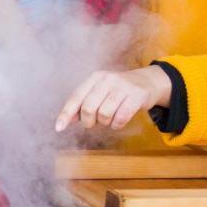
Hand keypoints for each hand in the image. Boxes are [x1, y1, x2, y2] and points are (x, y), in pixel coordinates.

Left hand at [55, 65, 171, 131]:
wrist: (148, 82)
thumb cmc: (118, 90)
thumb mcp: (99, 91)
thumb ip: (83, 103)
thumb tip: (66, 120)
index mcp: (94, 78)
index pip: (76, 97)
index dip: (66, 114)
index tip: (59, 128)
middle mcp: (107, 79)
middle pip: (89, 108)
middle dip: (89, 121)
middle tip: (94, 122)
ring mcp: (122, 87)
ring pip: (104, 114)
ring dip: (105, 123)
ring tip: (109, 118)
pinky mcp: (136, 96)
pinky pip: (120, 118)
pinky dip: (117, 125)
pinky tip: (118, 121)